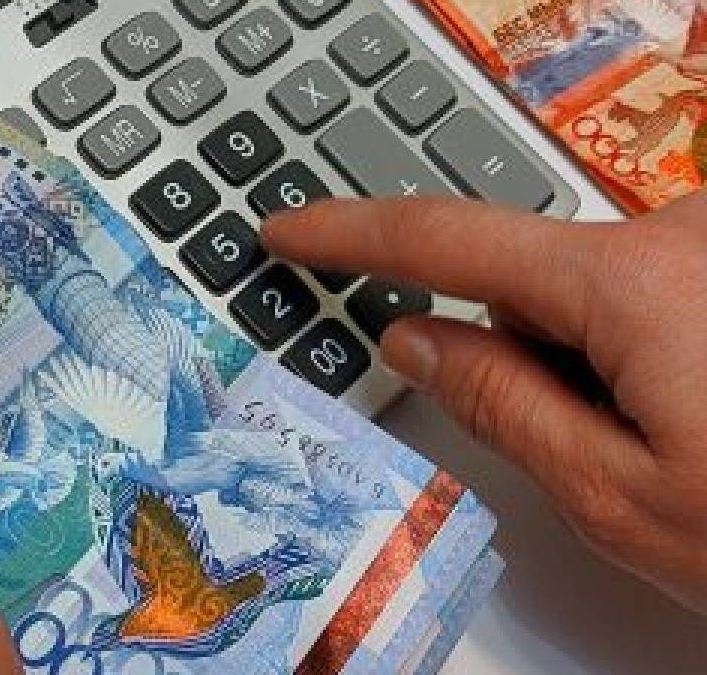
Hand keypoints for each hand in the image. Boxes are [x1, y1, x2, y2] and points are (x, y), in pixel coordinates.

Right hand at [263, 194, 706, 613]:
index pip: (448, 239)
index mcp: (638, 281)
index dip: (352, 236)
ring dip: (598, 354)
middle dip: (533, 354)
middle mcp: (689, 233)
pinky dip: (646, 343)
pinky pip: (651, 288)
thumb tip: (416, 340)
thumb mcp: (619, 496)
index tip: (291, 231)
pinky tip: (700, 406)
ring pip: (595, 291)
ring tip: (679, 438)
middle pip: (535, 283)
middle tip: (603, 444)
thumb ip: (501, 406)